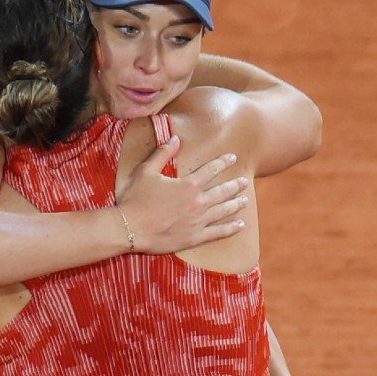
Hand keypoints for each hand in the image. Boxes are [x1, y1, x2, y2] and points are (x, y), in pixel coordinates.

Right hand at [116, 137, 249, 253]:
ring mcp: (198, 221)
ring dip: (236, 204)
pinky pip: (217, 233)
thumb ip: (162, 153)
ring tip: (246, 200)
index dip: (223, 163)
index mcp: (188, 185)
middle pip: (222, 191)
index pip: (211, 170)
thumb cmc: (135, 199)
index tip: (233, 158)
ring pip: (223, 211)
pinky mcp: (194, 237)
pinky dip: (230, 229)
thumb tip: (175, 138)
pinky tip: (240, 226)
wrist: (130, 228)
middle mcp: (198, 202)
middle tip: (245, 181)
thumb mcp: (146, 171)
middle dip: (235, 185)